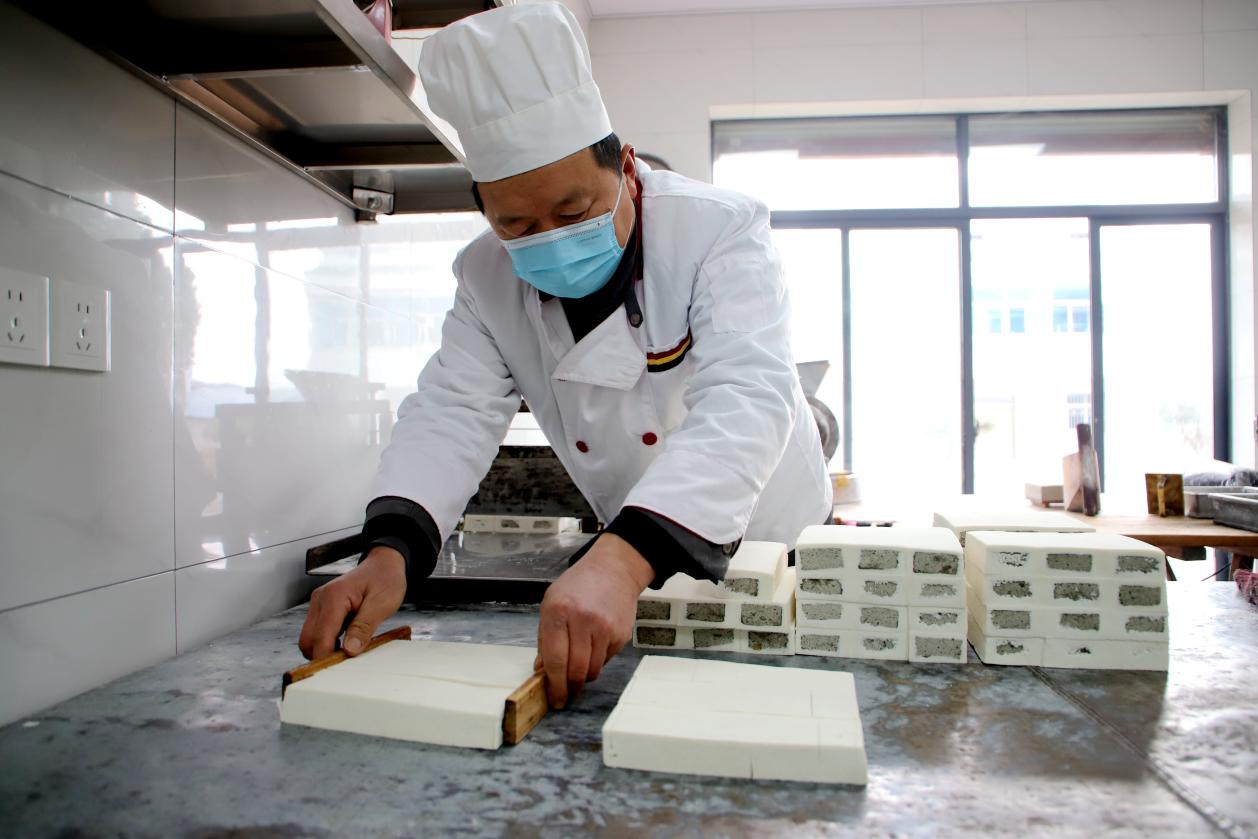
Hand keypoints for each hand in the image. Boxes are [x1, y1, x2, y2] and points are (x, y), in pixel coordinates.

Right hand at [298, 546, 406, 659]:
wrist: (384, 564)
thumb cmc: (385, 579)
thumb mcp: (382, 604)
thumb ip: (364, 627)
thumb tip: (349, 650)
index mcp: (334, 596)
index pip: (321, 636)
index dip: (326, 657)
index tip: (338, 670)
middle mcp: (320, 599)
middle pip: (308, 640)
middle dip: (322, 655)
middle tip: (345, 664)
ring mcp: (319, 603)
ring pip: (310, 638)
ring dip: (325, 648)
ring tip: (349, 651)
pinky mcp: (322, 608)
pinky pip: (317, 631)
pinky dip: (327, 641)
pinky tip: (346, 642)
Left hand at [535, 533, 652, 708]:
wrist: (613, 569)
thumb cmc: (578, 586)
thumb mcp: (551, 603)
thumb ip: (544, 638)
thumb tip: (542, 670)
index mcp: (558, 612)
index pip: (555, 659)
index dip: (554, 685)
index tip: (554, 699)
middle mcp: (582, 620)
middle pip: (575, 670)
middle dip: (569, 688)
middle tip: (565, 695)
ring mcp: (605, 627)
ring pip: (593, 670)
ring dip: (583, 676)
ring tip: (578, 667)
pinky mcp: (621, 634)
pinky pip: (606, 660)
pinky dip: (597, 661)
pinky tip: (594, 646)